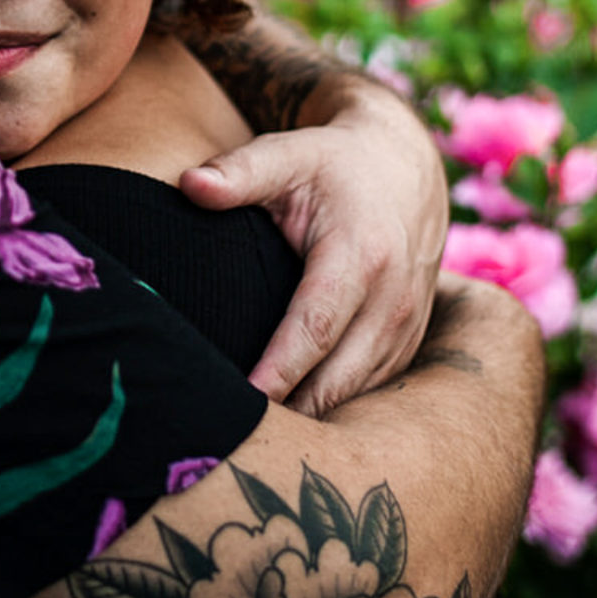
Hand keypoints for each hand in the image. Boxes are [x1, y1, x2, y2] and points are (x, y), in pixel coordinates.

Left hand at [179, 77, 446, 413]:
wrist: (403, 168)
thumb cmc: (331, 165)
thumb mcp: (288, 154)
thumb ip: (238, 173)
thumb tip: (188, 185)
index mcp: (362, 254)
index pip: (316, 327)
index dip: (279, 371)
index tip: (240, 403)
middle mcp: (394, 299)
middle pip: (338, 377)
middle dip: (290, 413)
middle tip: (230, 439)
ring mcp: (409, 327)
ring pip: (356, 394)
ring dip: (311, 421)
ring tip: (252, 443)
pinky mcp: (409, 345)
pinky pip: (370, 392)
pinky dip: (333, 410)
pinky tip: (289, 425)